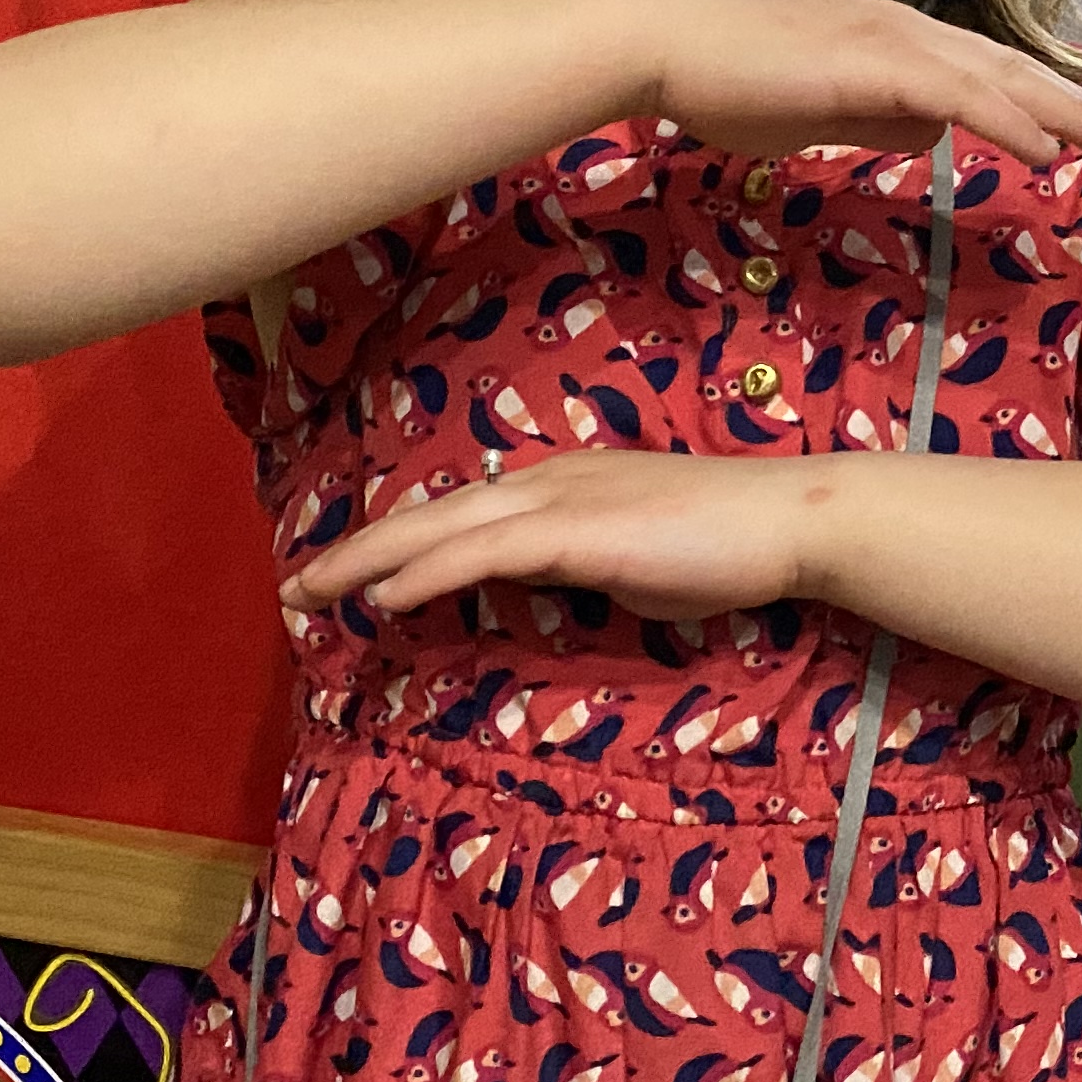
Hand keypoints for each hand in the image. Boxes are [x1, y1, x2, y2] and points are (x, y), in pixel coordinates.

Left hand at [282, 449, 828, 623]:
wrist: (787, 522)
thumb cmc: (727, 548)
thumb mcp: (637, 563)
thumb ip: (584, 570)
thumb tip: (549, 589)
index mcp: (563, 488)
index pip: (461, 516)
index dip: (397, 543)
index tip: (347, 575)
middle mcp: (549, 484)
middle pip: (431, 515)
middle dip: (356, 551)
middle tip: (295, 590)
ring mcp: (562, 502)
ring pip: (442, 529)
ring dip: (369, 561)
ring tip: (311, 594)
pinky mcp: (578, 531)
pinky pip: (486, 553)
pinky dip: (429, 572)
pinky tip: (386, 597)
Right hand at [626, 0, 1081, 166]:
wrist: (664, 43)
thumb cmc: (727, 77)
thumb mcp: (821, 111)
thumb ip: (878, 121)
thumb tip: (931, 139)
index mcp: (896, 41)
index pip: (986, 72)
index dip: (1041, 101)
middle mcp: (906, 30)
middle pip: (1010, 69)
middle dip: (1074, 106)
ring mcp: (891, 39)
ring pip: (997, 78)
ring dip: (1061, 113)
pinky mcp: (871, 61)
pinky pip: (956, 94)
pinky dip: (1007, 121)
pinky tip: (1045, 150)